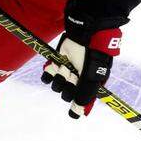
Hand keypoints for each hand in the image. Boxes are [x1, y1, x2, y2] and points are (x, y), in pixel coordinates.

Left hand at [41, 0, 125, 118]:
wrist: (88, 27)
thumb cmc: (93, 52)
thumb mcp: (92, 76)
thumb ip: (86, 94)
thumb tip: (80, 113)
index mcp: (92, 81)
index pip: (83, 100)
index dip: (78, 106)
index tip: (73, 114)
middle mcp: (81, 76)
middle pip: (68, 93)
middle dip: (67, 89)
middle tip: (71, 79)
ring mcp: (69, 67)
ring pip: (58, 84)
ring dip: (57, 81)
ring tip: (62, 71)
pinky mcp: (60, 58)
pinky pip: (49, 72)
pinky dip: (47, 73)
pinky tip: (49, 71)